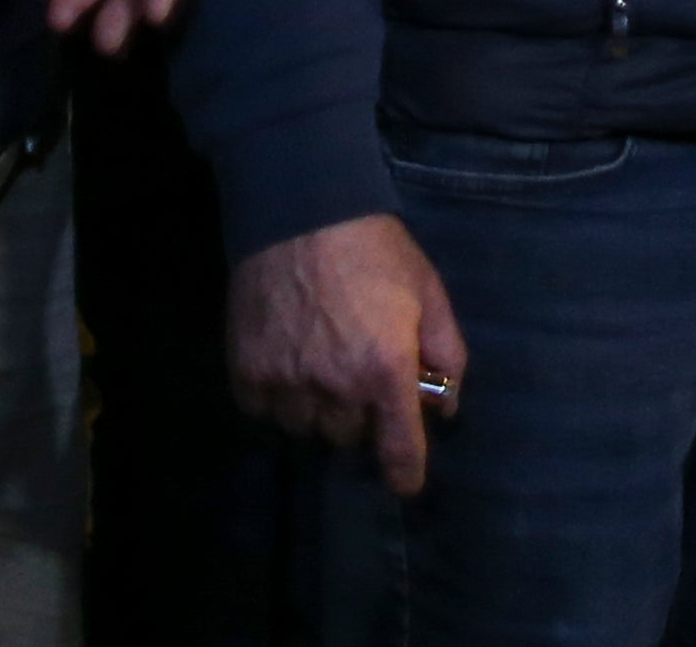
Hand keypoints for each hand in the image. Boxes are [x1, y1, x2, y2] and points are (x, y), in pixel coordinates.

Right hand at [230, 214, 469, 495]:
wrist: (300, 211)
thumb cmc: (375, 251)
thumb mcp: (429, 292)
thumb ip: (447, 353)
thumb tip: (447, 407)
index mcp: (386, 369)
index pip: (399, 449)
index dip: (405, 473)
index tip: (405, 484)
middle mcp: (336, 386)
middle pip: (349, 437)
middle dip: (360, 416)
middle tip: (358, 379)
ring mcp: (287, 382)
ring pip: (305, 428)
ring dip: (317, 410)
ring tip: (319, 369)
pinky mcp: (248, 372)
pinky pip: (264, 413)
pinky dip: (277, 400)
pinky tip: (286, 365)